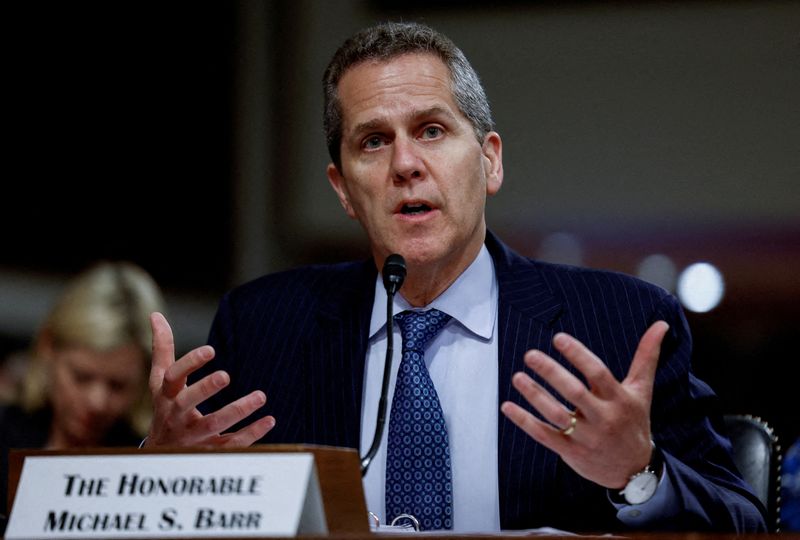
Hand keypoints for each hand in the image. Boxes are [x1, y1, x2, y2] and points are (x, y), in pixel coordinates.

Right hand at [145, 312, 274, 447]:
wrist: (161, 457)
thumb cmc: (165, 409)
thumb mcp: (160, 381)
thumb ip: (162, 350)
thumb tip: (155, 315)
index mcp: (166, 396)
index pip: (172, 378)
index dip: (189, 363)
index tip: (211, 350)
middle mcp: (177, 417)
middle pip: (186, 403)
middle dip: (205, 389)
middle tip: (226, 375)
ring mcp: (193, 437)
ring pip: (213, 425)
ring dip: (237, 411)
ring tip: (261, 396)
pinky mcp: (210, 452)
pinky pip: (231, 445)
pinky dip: (251, 434)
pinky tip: (270, 420)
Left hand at [500, 321, 668, 488]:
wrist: (635, 470)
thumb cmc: (634, 421)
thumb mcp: (642, 390)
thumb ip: (646, 356)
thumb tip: (661, 324)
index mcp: (619, 399)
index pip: (598, 373)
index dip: (578, 355)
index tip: (558, 338)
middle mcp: (603, 418)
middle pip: (574, 392)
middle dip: (552, 373)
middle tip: (530, 355)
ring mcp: (586, 436)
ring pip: (557, 414)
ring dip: (535, 395)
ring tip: (518, 377)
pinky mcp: (571, 451)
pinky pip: (544, 435)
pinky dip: (525, 421)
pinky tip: (507, 406)